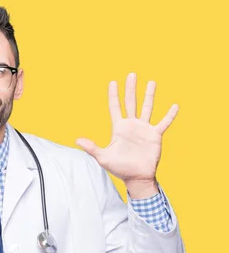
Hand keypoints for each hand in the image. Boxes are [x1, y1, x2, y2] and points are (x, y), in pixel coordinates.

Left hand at [75, 72, 178, 196]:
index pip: (115, 107)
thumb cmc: (119, 168)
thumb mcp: (103, 157)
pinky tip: (174, 105)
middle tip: (132, 74)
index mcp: (118, 128)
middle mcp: (131, 125)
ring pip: (147, 108)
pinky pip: (163, 123)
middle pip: (131, 102)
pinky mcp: (155, 136)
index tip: (113, 82)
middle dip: (130, 89)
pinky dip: (169, 115)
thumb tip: (77, 140)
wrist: (136, 177)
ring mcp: (144, 129)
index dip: (113, 95)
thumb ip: (91, 147)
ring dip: (149, 95)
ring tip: (151, 82)